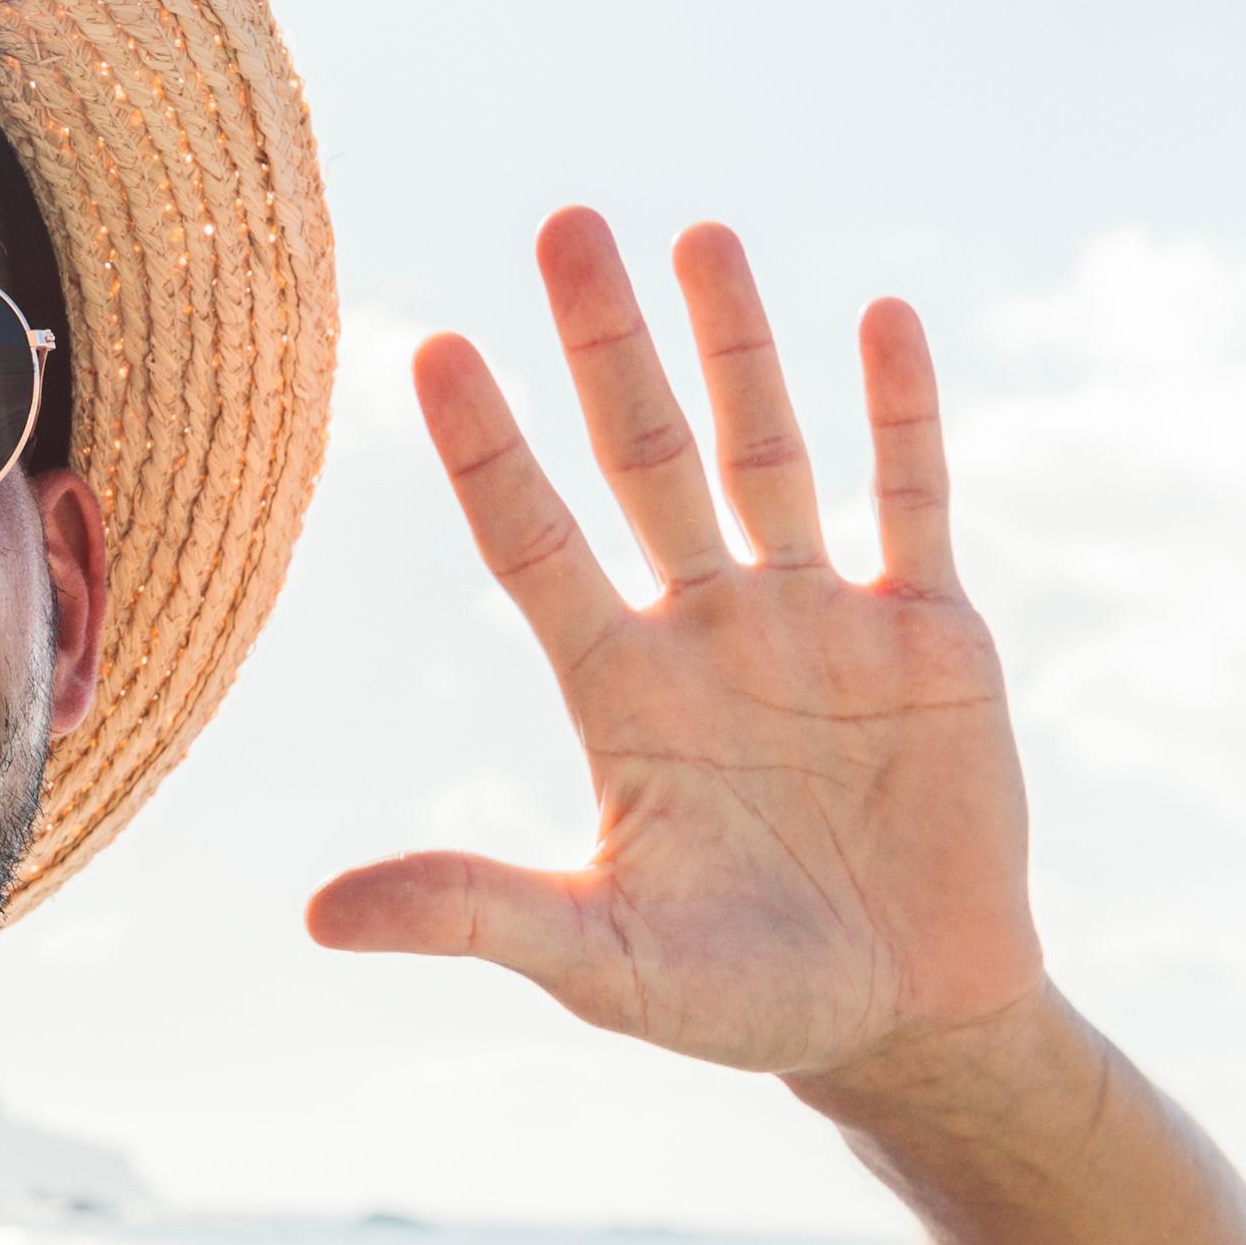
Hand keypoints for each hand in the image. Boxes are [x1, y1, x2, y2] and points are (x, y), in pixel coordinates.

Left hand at [308, 212, 1043, 1091]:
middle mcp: (707, 630)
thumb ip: (477, 915)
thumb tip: (315, 916)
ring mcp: (819, 621)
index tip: (435, 347)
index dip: (488, 451)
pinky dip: (899, 416)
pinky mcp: (931, 635)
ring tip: (699, 233)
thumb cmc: (741, 999)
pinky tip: (878, 318)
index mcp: (618, 693)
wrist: (908, 1021)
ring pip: (766, 454)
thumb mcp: (605, 965)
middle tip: (564, 223)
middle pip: (642, 459)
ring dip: (737, 347)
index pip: (532, 543)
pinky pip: (910, 502)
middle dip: (606, 348)